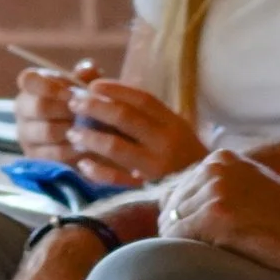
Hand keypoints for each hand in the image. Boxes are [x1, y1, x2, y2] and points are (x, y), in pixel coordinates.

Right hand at [13, 61, 100, 165]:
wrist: (89, 138)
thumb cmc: (84, 105)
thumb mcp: (87, 87)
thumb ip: (88, 76)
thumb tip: (86, 69)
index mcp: (32, 86)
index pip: (27, 79)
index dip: (49, 86)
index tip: (71, 93)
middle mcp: (23, 108)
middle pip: (39, 106)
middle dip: (67, 110)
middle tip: (86, 113)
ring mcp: (25, 133)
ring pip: (46, 131)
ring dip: (71, 129)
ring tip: (89, 129)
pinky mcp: (34, 156)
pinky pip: (52, 153)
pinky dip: (72, 149)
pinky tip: (86, 146)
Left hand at [68, 79, 208, 182]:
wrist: (207, 193)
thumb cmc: (183, 156)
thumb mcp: (173, 130)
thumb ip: (145, 114)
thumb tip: (105, 90)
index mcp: (173, 123)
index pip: (142, 99)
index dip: (115, 89)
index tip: (93, 86)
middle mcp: (166, 141)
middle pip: (125, 117)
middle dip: (95, 107)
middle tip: (74, 103)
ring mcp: (157, 166)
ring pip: (116, 147)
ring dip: (90, 137)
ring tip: (72, 132)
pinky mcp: (148, 189)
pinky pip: (116, 179)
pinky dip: (97, 171)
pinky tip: (83, 164)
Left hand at [160, 150, 279, 279]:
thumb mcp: (249, 192)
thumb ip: (213, 193)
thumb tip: (168, 213)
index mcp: (220, 159)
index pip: (174, 191)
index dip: (185, 221)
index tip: (209, 237)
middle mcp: (214, 168)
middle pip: (168, 209)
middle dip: (183, 235)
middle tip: (217, 251)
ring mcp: (216, 190)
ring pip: (170, 227)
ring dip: (188, 248)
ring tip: (223, 255)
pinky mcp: (218, 215)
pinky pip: (178, 241)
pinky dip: (191, 257)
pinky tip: (222, 259)